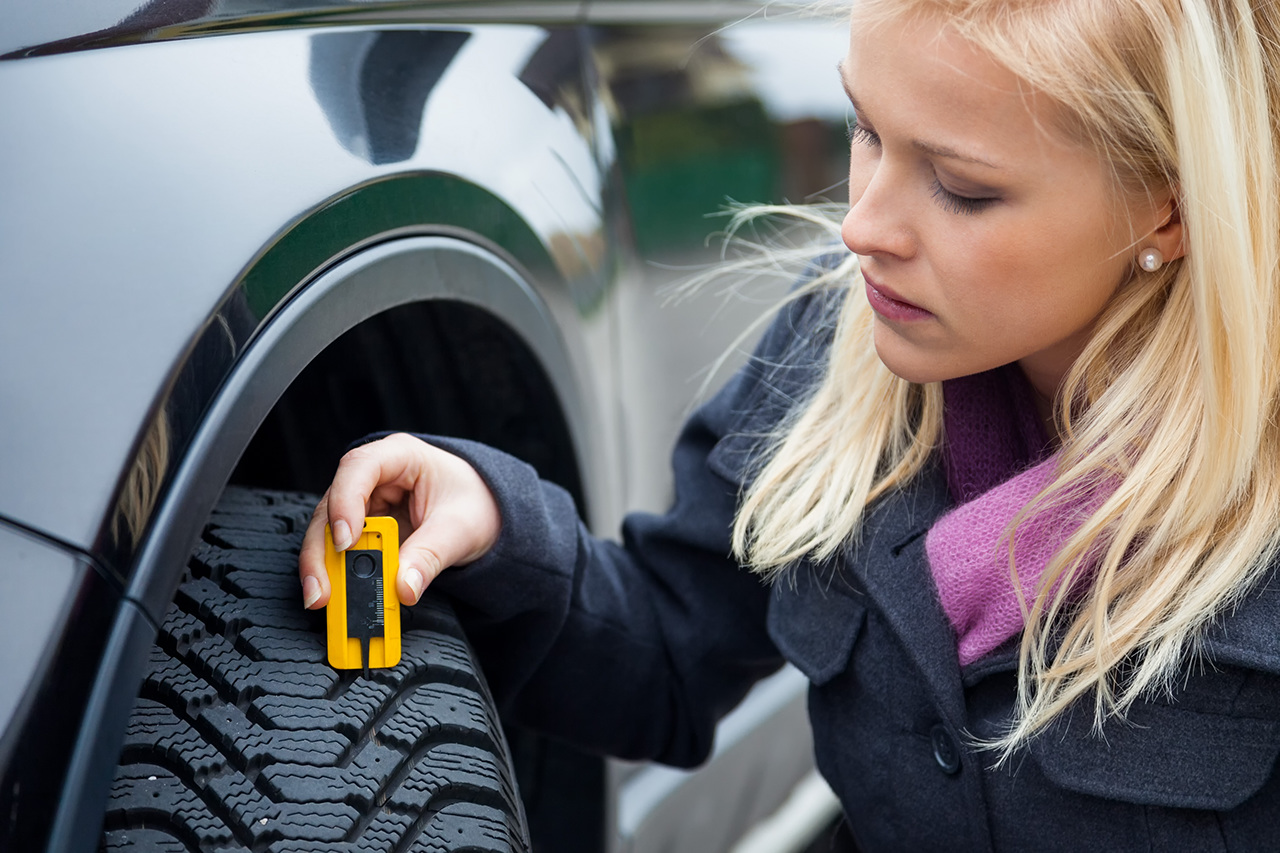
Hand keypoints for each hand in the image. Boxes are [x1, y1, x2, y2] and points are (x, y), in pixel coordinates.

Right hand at [298, 433, 501, 609]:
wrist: (487, 510)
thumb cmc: (476, 503)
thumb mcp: (460, 530)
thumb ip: (430, 557)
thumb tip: (403, 588)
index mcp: (401, 456)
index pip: (359, 468)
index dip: (345, 503)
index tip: (344, 542)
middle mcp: (374, 476)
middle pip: (332, 505)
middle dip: (322, 549)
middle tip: (321, 589)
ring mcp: (366, 502)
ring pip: (329, 531)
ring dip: (323, 566)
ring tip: (323, 599)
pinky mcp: (365, 528)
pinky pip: (343, 551)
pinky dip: (338, 574)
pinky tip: (337, 598)